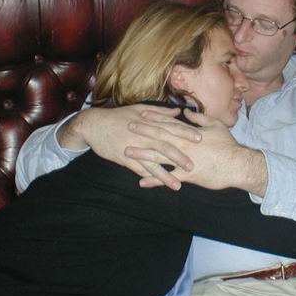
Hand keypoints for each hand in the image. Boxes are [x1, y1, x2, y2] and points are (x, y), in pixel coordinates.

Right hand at [57, 104, 200, 188]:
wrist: (94, 125)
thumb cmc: (118, 116)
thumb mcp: (140, 109)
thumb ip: (161, 112)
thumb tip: (179, 112)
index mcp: (149, 122)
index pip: (171, 127)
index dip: (186, 133)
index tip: (200, 138)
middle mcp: (143, 134)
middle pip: (165, 145)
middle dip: (180, 155)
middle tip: (194, 164)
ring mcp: (134, 147)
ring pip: (153, 162)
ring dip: (166, 174)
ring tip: (179, 184)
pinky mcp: (124, 158)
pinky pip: (139, 169)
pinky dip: (149, 177)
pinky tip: (158, 185)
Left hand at [132, 109, 267, 194]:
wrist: (238, 165)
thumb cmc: (228, 145)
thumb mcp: (216, 125)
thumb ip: (200, 118)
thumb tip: (186, 111)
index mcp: (189, 133)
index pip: (168, 122)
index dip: (154, 118)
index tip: (140, 114)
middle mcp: (184, 145)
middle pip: (160, 136)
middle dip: (143, 131)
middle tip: (127, 127)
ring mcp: (184, 160)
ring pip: (160, 156)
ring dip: (142, 153)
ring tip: (127, 151)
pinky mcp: (188, 175)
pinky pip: (168, 177)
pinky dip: (155, 180)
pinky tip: (141, 181)